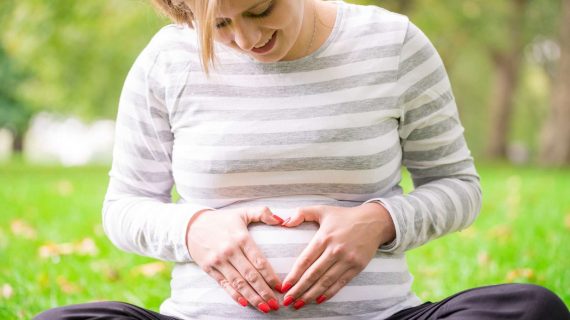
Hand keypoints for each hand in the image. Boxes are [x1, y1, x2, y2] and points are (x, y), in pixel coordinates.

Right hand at [186, 207, 283, 312]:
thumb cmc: (221, 220)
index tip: (280, 286)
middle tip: (276, 303)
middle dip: (264, 291)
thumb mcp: (242, 213)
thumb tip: (281, 219)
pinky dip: (234, 295)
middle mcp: (230, 251)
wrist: (191, 225)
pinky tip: (244, 303)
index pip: (259, 261)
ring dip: (252, 297)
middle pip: (250, 275)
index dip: (270, 275)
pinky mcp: (209, 268)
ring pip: (238, 283)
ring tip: (264, 307)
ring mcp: (219, 261)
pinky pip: (224, 284)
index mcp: (241, 237)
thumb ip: (262, 213)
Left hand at [280, 203, 394, 308]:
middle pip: (313, 274)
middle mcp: (335, 250)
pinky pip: (340, 283)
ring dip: (311, 295)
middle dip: (299, 289)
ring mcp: (347, 260)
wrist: (374, 221)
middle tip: (287, 301)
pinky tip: (318, 300)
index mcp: (324, 237)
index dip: (294, 275)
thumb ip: (302, 213)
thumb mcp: (322, 209)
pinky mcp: (357, 267)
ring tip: (299, 304)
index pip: (305, 260)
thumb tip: (285, 222)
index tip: (284, 286)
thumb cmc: (345, 216)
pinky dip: (329, 293)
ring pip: (326, 282)